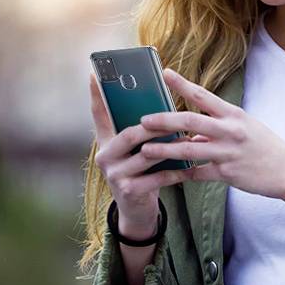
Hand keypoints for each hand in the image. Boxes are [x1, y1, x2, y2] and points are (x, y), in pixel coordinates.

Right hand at [88, 73, 195, 234]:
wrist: (136, 211)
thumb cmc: (140, 173)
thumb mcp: (133, 151)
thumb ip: (139, 132)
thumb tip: (160, 106)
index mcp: (104, 142)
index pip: (98, 113)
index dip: (95, 94)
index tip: (94, 73)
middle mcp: (104, 157)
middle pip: (130, 134)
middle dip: (155, 125)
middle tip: (175, 117)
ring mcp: (115, 175)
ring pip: (147, 155)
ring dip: (171, 147)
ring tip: (189, 140)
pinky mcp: (129, 191)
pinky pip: (157, 177)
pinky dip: (176, 171)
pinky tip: (190, 167)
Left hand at [139, 68, 284, 200]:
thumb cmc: (265, 147)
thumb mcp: (244, 129)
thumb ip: (216, 129)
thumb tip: (191, 136)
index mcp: (234, 115)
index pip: (203, 95)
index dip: (182, 84)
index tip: (164, 73)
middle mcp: (230, 130)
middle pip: (190, 120)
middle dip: (163, 120)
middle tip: (143, 120)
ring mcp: (228, 153)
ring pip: (188, 149)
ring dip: (164, 149)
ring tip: (145, 150)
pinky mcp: (228, 174)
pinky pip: (199, 174)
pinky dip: (183, 174)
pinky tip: (168, 175)